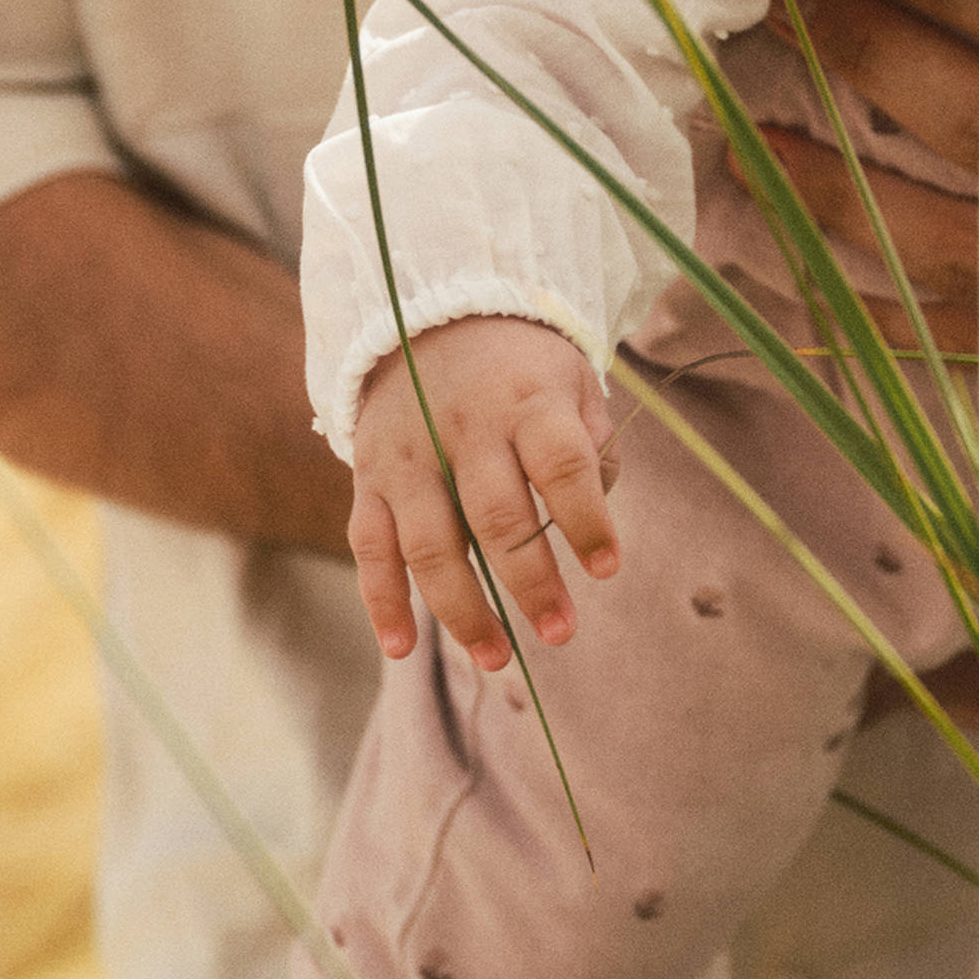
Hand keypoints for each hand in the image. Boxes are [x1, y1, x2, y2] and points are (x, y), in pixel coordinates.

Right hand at [348, 317, 621, 666]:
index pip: (561, 465)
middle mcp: (463, 429)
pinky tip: (402, 646)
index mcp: (527, 403)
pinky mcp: (370, 480)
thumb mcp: (573, 385)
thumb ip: (592, 449)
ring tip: (497, 658)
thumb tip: (591, 518)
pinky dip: (381, 601)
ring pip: (429, 544)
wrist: (434, 319)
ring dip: (462, 609)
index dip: (586, 519)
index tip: (608, 569)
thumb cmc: (523, 373)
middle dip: (529, 583)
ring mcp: (409, 458)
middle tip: (560, 633)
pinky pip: (370, 547)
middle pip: (495, 515)